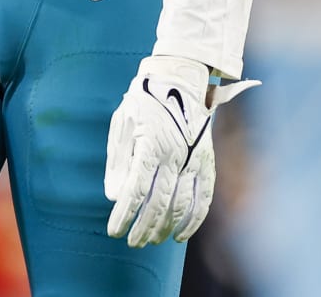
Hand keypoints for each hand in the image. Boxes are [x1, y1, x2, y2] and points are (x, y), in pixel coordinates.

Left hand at [103, 55, 254, 247]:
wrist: (179, 77)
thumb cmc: (143, 101)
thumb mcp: (122, 123)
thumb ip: (117, 161)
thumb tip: (114, 196)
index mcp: (150, 144)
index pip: (136, 190)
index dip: (125, 215)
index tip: (114, 232)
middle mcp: (174, 154)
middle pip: (159, 202)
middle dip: (143, 227)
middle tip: (132, 242)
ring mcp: (194, 158)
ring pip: (182, 204)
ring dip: (166, 227)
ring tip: (151, 241)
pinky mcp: (207, 160)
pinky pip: (204, 196)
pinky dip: (194, 219)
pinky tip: (180, 234)